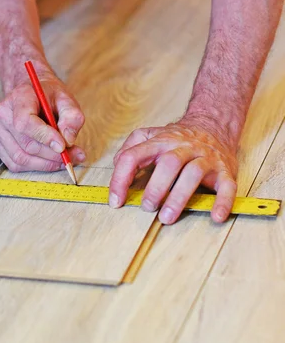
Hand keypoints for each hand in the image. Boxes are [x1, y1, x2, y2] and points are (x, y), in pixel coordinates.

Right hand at [0, 74, 85, 171]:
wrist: (29, 93)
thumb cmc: (48, 96)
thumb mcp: (66, 99)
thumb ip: (71, 117)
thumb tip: (68, 141)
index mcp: (18, 97)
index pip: (25, 122)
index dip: (44, 137)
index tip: (63, 146)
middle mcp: (3, 114)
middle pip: (26, 144)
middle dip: (53, 155)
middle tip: (74, 156)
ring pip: (21, 158)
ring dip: (46, 164)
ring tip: (64, 160)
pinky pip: (15, 164)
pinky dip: (35, 167)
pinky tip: (49, 162)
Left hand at [109, 117, 238, 223]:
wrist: (213, 126)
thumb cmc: (176, 139)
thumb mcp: (149, 136)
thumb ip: (130, 148)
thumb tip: (117, 165)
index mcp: (159, 142)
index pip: (133, 156)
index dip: (120, 179)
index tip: (115, 201)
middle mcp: (182, 147)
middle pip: (168, 164)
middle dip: (156, 188)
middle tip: (147, 207)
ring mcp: (205, 158)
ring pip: (193, 173)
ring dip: (179, 197)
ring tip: (167, 217)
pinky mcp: (224, 170)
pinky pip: (227, 185)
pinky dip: (222, 201)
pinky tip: (215, 216)